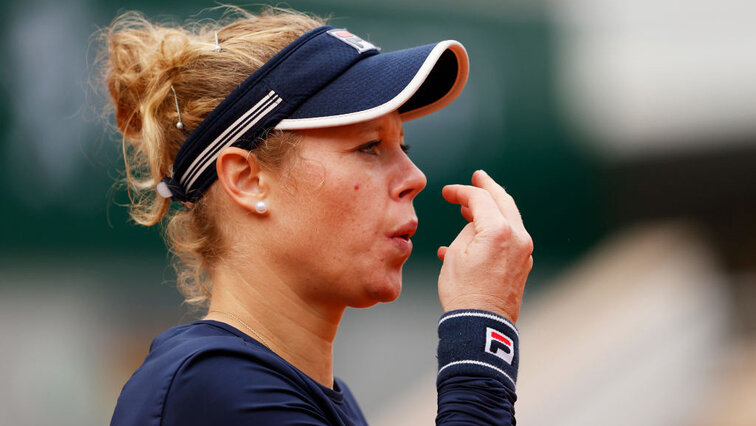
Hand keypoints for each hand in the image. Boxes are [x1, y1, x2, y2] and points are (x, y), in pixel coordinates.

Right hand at [437, 170, 532, 321]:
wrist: (481, 325)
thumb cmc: (464, 292)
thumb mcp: (455, 254)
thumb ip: (468, 230)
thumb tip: (474, 225)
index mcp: (499, 230)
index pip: (480, 199)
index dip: (462, 191)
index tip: (448, 192)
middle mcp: (518, 238)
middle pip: (503, 202)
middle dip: (488, 188)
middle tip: (478, 177)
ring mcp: (523, 253)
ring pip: (509, 220)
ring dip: (490, 211)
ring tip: (471, 208)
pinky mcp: (522, 266)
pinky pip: (508, 240)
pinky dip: (492, 233)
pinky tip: (472, 240)